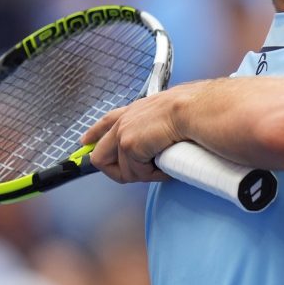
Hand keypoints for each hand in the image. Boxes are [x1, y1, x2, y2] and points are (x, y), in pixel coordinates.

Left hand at [81, 83, 204, 182]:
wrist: (198, 109)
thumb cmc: (197, 110)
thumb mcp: (174, 113)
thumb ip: (161, 125)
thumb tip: (166, 140)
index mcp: (137, 110)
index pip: (106, 121)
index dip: (94, 134)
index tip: (85, 142)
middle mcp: (126, 120)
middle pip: (100, 154)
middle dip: (118, 170)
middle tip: (141, 173)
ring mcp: (124, 133)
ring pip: (121, 170)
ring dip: (143, 174)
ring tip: (164, 166)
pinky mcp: (129, 146)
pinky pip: (135, 173)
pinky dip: (153, 175)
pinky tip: (166, 166)